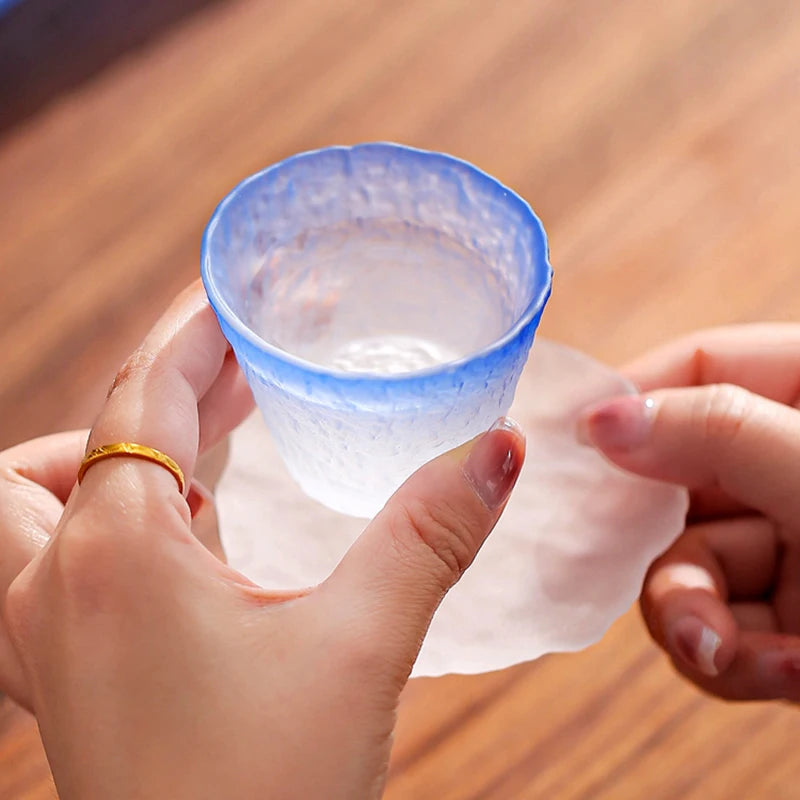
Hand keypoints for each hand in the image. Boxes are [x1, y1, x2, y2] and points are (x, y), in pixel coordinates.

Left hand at [5, 282, 524, 799]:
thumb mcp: (359, 649)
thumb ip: (428, 535)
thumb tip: (497, 448)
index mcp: (117, 554)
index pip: (149, 392)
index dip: (204, 327)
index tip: (252, 289)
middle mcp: (56, 583)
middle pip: (84, 432)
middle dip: (166, 383)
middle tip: (248, 368)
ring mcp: (46, 632)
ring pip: (40, 496)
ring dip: (115, 451)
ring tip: (207, 447)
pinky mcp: (62, 671)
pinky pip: (56, 556)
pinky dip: (114, 515)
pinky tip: (190, 538)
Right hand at [578, 324, 799, 701]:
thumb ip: (723, 437)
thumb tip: (603, 416)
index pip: (703, 366)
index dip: (632, 398)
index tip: (572, 440)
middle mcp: (799, 468)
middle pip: (679, 479)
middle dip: (660, 539)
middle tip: (619, 568)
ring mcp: (799, 547)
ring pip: (689, 565)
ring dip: (689, 614)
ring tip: (717, 649)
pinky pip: (722, 629)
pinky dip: (730, 658)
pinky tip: (775, 673)